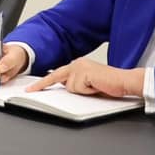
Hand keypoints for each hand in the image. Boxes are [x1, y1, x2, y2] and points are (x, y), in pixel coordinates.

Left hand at [27, 57, 144, 98]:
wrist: (125, 82)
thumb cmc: (110, 85)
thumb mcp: (88, 85)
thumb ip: (76, 84)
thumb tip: (64, 88)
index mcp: (78, 65)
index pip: (57, 74)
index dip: (43, 82)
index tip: (31, 89)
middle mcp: (77, 63)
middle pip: (56, 77)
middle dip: (42, 85)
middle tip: (29, 91)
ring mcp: (80, 67)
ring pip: (69, 87)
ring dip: (82, 92)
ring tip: (94, 88)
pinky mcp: (84, 72)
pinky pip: (77, 88)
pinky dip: (87, 92)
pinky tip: (96, 87)